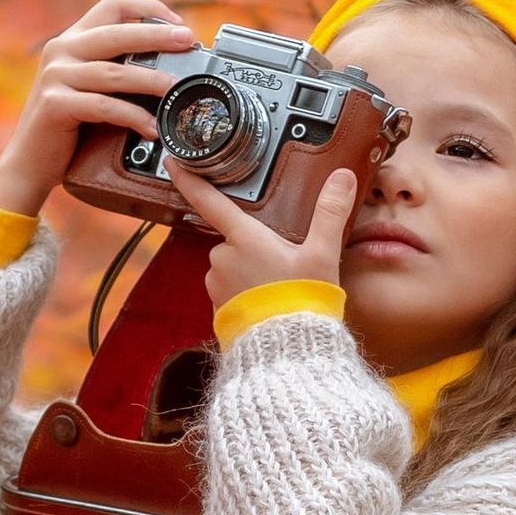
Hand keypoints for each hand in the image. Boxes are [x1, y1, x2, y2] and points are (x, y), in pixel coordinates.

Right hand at [0, 0, 193, 218]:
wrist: (28, 161)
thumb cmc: (66, 125)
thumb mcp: (87, 85)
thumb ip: (114, 66)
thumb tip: (168, 61)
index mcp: (72, 39)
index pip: (114, 4)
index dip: (149, 8)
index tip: (177, 23)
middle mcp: (61, 49)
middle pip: (118, 32)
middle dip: (157, 35)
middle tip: (187, 41)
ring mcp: (56, 76)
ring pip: (115, 72)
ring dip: (152, 80)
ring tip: (177, 89)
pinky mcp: (56, 104)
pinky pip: (105, 106)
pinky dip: (133, 116)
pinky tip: (152, 127)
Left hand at [179, 166, 358, 312]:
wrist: (287, 353)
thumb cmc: (303, 302)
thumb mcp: (322, 255)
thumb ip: (330, 213)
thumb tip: (342, 177)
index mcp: (244, 238)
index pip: (209, 200)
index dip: (189, 178)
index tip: (173, 161)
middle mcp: (222, 258)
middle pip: (232, 238)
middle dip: (253, 245)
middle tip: (283, 263)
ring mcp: (216, 285)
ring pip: (230, 266)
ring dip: (248, 271)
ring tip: (277, 287)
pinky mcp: (217, 309)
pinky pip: (229, 292)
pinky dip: (245, 294)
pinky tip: (266, 304)